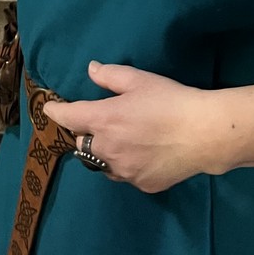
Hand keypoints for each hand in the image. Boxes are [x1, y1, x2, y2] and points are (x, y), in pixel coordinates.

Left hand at [44, 62, 227, 191]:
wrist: (204, 133)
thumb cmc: (170, 100)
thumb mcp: (139, 80)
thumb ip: (110, 76)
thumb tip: (90, 70)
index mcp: (104, 120)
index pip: (69, 117)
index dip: (56, 112)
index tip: (49, 110)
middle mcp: (108, 150)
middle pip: (82, 144)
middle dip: (86, 133)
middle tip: (103, 122)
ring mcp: (124, 171)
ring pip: (102, 163)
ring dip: (104, 153)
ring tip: (124, 140)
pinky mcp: (142, 185)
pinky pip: (125, 174)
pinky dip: (126, 165)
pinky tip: (144, 154)